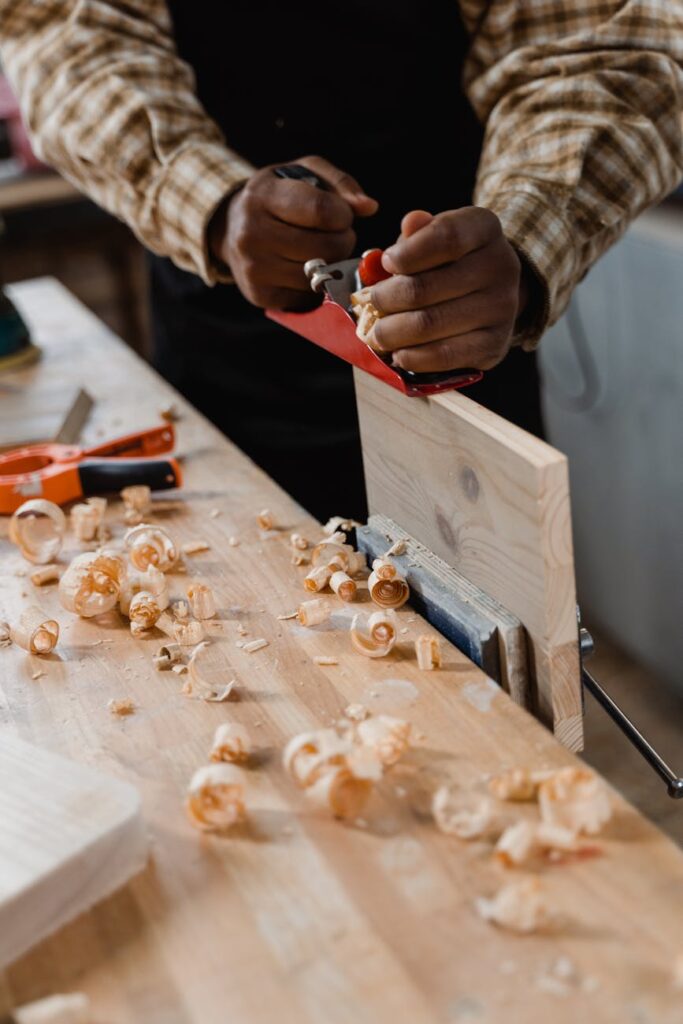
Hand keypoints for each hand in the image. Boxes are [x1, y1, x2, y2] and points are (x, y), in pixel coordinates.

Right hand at [210, 156, 376, 309]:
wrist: (231, 228)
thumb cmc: (277, 197)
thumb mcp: (304, 173)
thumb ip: (340, 183)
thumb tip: (369, 207)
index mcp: (262, 195)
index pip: (321, 211)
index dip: (343, 215)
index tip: (342, 215)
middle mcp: (251, 233)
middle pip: (324, 247)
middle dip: (342, 241)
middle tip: (336, 235)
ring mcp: (254, 268)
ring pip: (318, 275)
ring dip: (332, 265)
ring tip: (322, 250)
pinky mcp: (261, 295)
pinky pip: (307, 295)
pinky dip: (315, 284)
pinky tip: (305, 268)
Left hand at [369, 208, 527, 372]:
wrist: (491, 295)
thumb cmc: (451, 262)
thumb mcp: (434, 237)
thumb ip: (418, 234)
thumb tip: (410, 225)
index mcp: (484, 229)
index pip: (446, 237)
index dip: (407, 254)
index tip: (386, 263)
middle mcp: (501, 266)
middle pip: (426, 288)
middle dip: (386, 299)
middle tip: (370, 304)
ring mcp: (502, 308)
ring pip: (429, 324)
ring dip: (392, 332)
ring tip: (378, 332)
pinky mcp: (494, 344)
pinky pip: (444, 355)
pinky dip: (413, 357)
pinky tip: (399, 353)